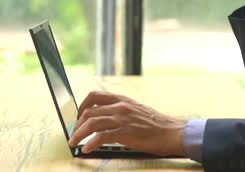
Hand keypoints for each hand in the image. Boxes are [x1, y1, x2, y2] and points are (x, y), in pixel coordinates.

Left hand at [68, 91, 186, 156]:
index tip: (78, 117)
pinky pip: (100, 137)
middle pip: (89, 112)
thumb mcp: (136, 110)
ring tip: (74, 143)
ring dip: (78, 134)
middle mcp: (120, 107)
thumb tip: (106, 118)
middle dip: (77, 125)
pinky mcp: (124, 132)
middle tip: (74, 135)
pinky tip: (87, 149)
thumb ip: (122, 111)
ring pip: (91, 123)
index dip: (82, 106)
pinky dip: (90, 143)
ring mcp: (122, 119)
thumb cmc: (156, 124)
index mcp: (122, 100)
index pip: (94, 95)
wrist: (171, 132)